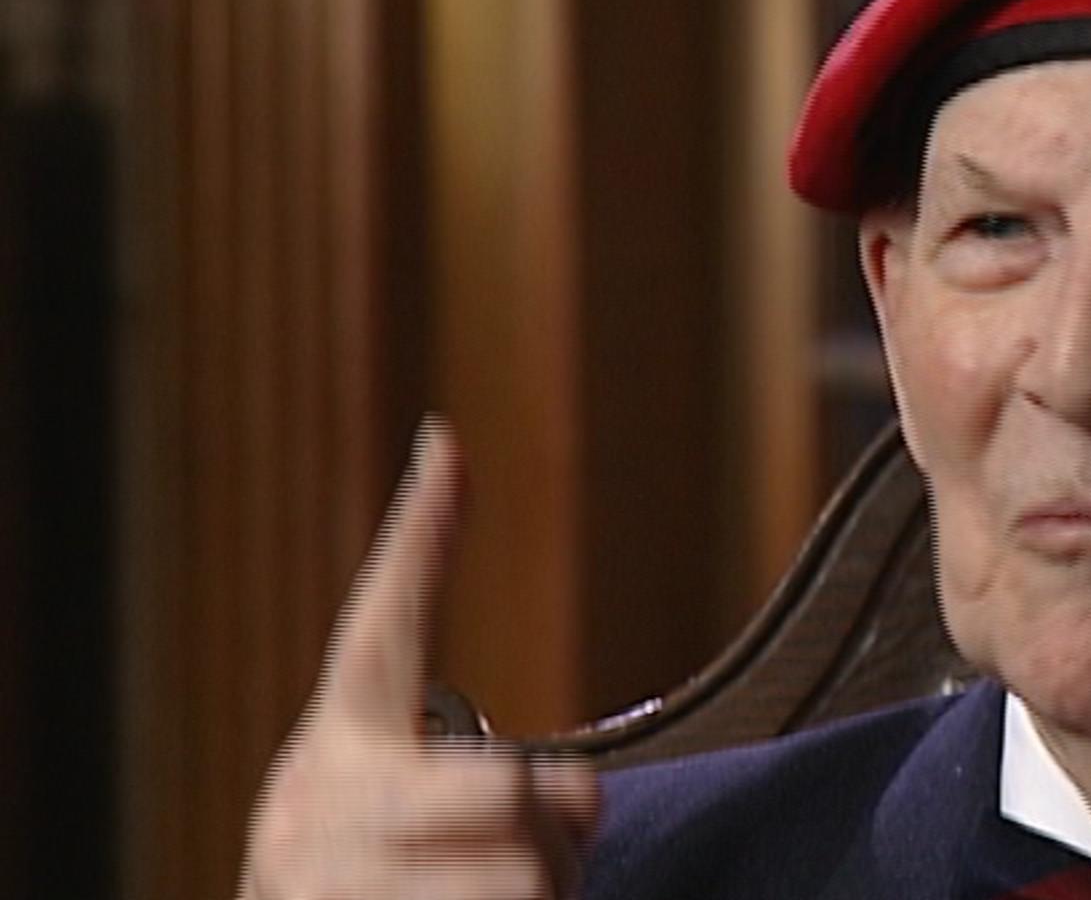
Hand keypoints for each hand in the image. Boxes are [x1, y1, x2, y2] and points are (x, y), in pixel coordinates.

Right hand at [238, 418, 600, 899]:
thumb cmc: (373, 885)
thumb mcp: (391, 807)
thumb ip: (465, 770)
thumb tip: (558, 734)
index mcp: (343, 749)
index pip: (385, 626)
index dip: (418, 536)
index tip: (446, 440)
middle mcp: (326, 810)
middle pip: (514, 790)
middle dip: (553, 831)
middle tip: (531, 858)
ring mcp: (340, 889)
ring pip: (530, 883)